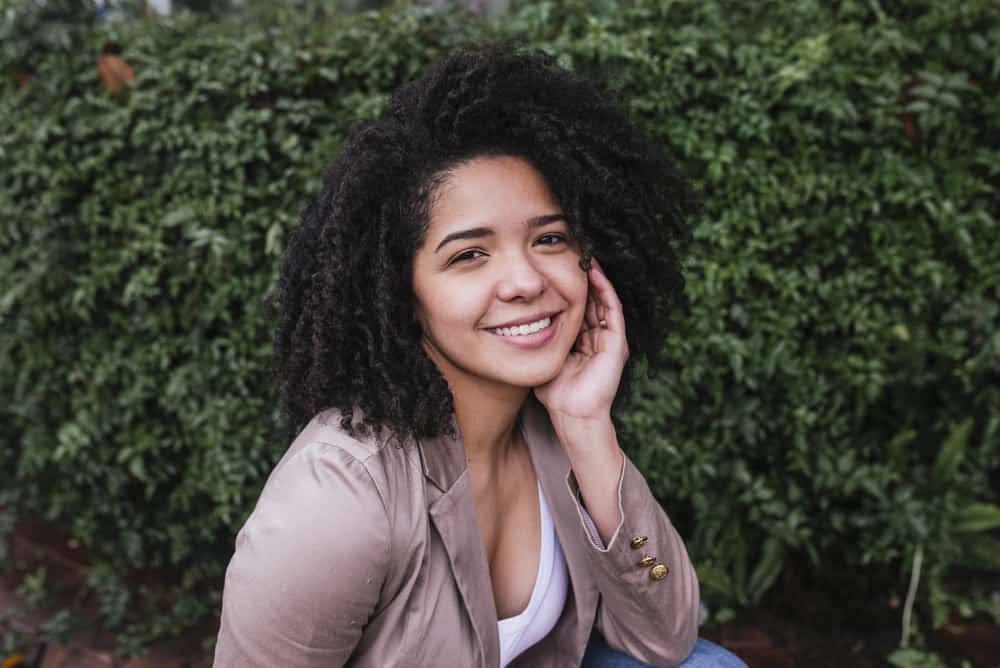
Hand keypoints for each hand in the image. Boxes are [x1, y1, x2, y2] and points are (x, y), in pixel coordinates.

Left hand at [533, 256, 628, 423]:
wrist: (573, 415)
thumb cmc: (556, 393)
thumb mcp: (543, 357)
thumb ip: (536, 342)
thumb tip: (513, 325)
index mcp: (583, 341)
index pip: (578, 307)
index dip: (569, 287)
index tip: (557, 266)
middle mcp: (598, 338)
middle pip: (592, 299)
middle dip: (583, 277)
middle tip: (574, 252)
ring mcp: (610, 339)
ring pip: (604, 300)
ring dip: (596, 278)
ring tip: (586, 255)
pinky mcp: (617, 342)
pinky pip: (612, 309)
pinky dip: (605, 289)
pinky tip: (595, 273)